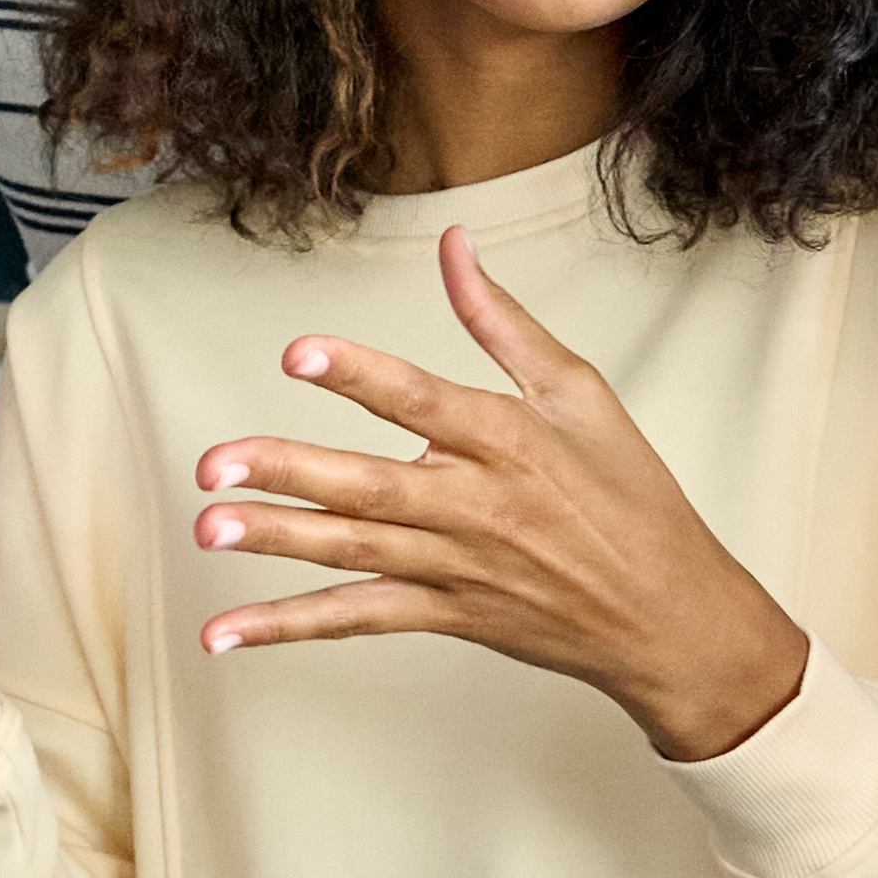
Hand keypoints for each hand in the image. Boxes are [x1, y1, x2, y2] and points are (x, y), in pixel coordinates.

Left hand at [189, 229, 809, 762]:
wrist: (669, 617)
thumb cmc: (630, 495)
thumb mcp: (579, 392)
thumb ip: (500, 322)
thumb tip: (452, 245)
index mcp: (509, 439)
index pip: (422, 401)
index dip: (360, 375)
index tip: (298, 354)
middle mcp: (476, 505)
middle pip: (371, 487)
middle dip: (288, 475)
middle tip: (214, 464)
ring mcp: (458, 566)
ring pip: (354, 552)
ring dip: (278, 541)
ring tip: (208, 531)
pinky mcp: (447, 614)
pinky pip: (359, 618)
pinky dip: (291, 625)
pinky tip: (226, 633)